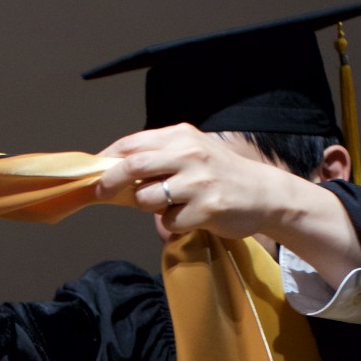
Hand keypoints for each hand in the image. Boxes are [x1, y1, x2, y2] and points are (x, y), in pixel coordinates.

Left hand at [94, 124, 296, 242]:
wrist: (265, 194)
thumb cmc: (223, 175)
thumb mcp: (194, 152)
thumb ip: (161, 156)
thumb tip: (118, 171)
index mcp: (182, 136)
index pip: (133, 143)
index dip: (108, 158)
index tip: (95, 171)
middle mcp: (188, 154)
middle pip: (132, 165)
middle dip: (109, 181)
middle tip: (99, 192)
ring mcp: (197, 182)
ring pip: (146, 198)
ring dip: (148, 206)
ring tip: (169, 205)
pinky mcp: (205, 209)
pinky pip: (168, 222)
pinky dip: (172, 225)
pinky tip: (190, 218)